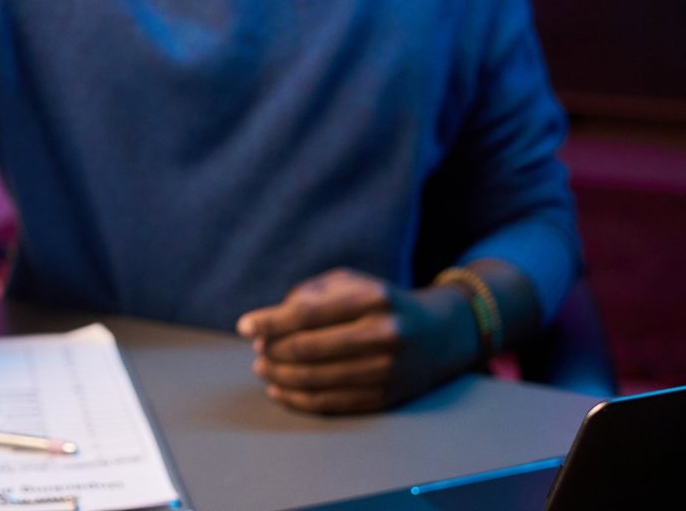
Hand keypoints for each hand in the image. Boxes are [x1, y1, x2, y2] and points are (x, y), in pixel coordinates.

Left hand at [235, 268, 478, 414]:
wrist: (441, 335)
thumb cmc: (383, 303)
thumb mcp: (354, 282)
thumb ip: (312, 293)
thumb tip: (271, 320)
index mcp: (373, 298)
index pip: (308, 313)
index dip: (271, 322)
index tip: (244, 327)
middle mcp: (384, 334)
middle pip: (310, 349)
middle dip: (274, 352)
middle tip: (257, 352)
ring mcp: (387, 370)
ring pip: (318, 380)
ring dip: (281, 377)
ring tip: (262, 369)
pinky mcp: (386, 397)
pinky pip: (332, 403)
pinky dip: (299, 400)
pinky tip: (280, 390)